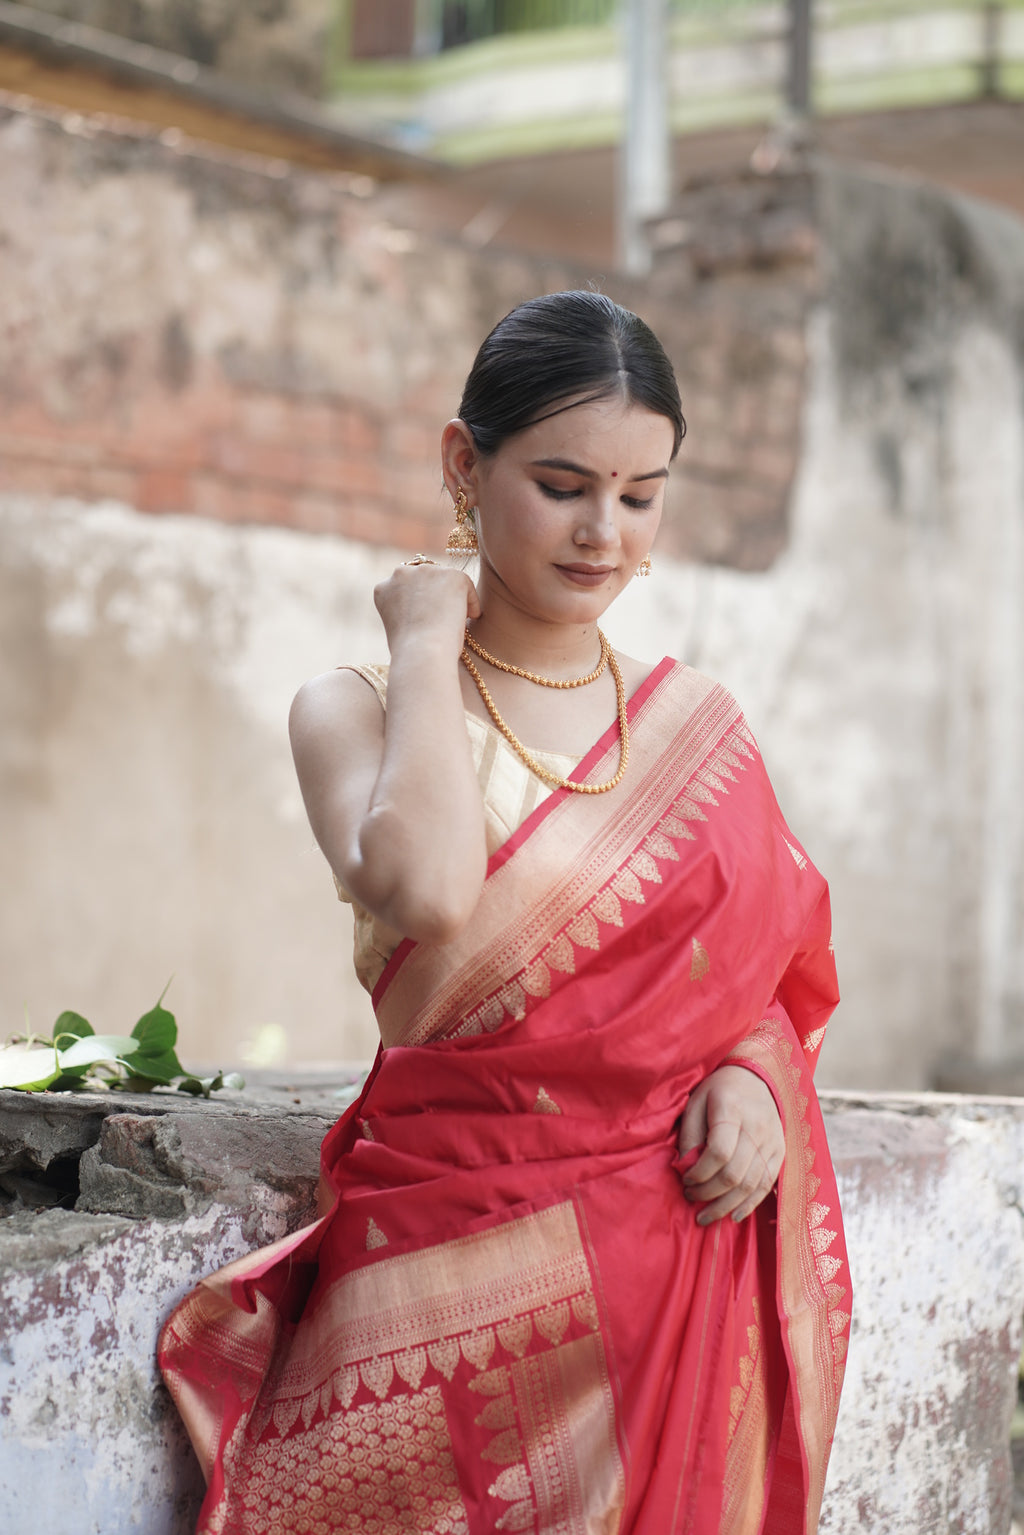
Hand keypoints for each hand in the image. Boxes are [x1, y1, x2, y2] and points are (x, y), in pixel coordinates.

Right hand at [373, 562, 480, 659]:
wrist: (422, 652)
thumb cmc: (410, 653)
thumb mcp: (396, 631)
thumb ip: (406, 614)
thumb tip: (424, 617)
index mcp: (383, 588)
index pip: (405, 585)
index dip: (419, 598)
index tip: (429, 612)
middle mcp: (401, 573)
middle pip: (424, 577)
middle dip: (434, 591)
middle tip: (446, 613)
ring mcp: (427, 571)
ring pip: (445, 579)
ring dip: (452, 596)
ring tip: (458, 618)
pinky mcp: (451, 575)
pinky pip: (466, 585)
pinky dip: (471, 601)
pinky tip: (470, 618)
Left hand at [677, 1065, 783, 1224]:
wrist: (754, 1077)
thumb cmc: (718, 1090)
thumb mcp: (695, 1102)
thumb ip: (690, 1134)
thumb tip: (685, 1168)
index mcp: (732, 1109)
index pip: (719, 1151)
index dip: (700, 1172)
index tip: (685, 1179)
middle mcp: (757, 1127)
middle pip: (735, 1173)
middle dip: (708, 1193)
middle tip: (690, 1197)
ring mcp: (772, 1141)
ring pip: (751, 1185)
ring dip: (725, 1206)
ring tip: (705, 1215)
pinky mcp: (780, 1152)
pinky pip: (766, 1186)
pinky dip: (749, 1204)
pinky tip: (732, 1216)